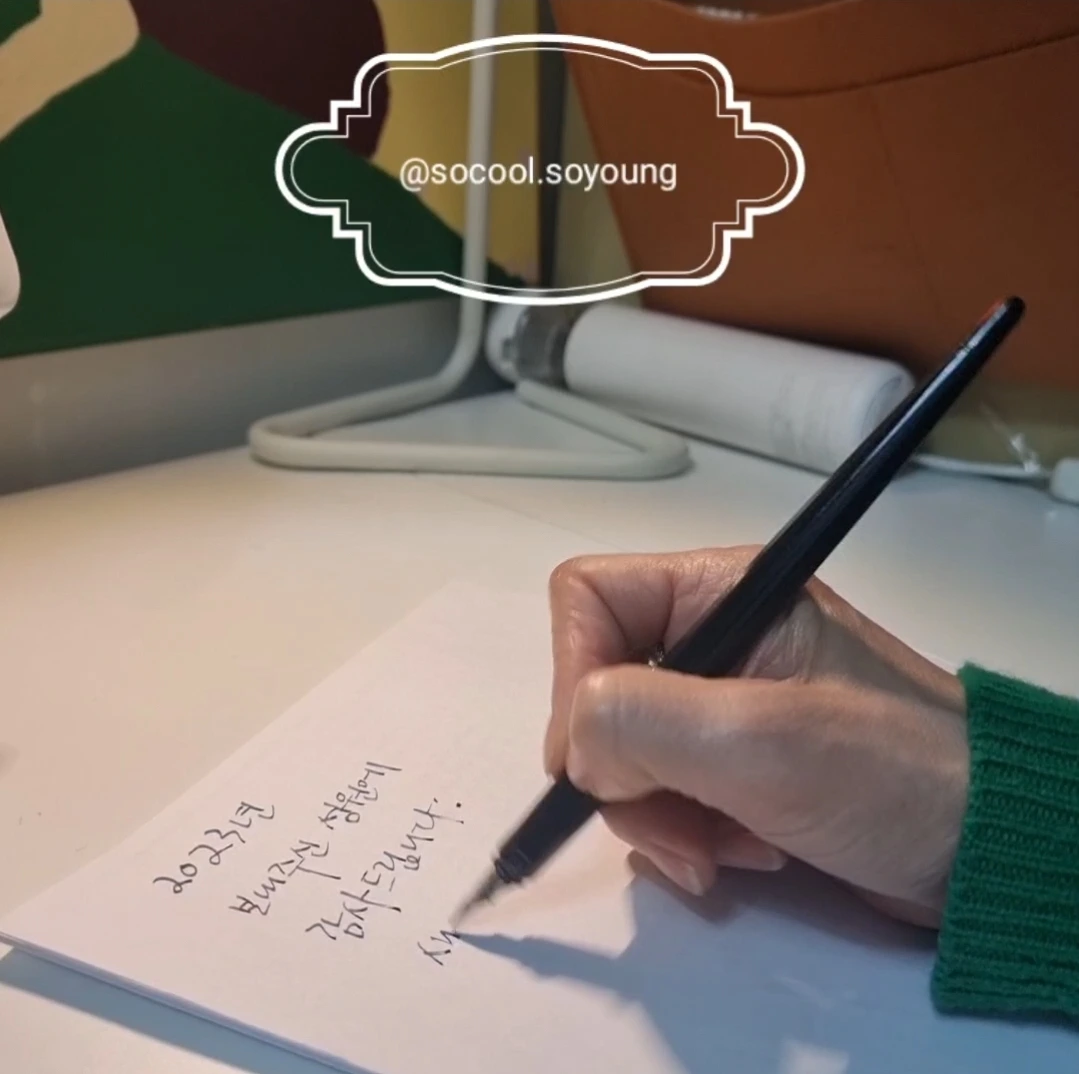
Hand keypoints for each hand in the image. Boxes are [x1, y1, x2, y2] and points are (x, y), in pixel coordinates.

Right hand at [544, 547, 969, 927]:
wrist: (986, 849)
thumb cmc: (889, 774)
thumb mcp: (760, 741)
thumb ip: (642, 721)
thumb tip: (575, 748)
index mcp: (721, 591)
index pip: (589, 598)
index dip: (572, 674)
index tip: (598, 759)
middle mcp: (713, 636)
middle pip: (600, 685)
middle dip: (626, 771)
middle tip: (678, 830)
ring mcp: (720, 701)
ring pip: (623, 749)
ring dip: (660, 814)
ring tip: (724, 852)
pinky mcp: (730, 759)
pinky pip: (661, 788)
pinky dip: (686, 832)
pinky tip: (743, 853)